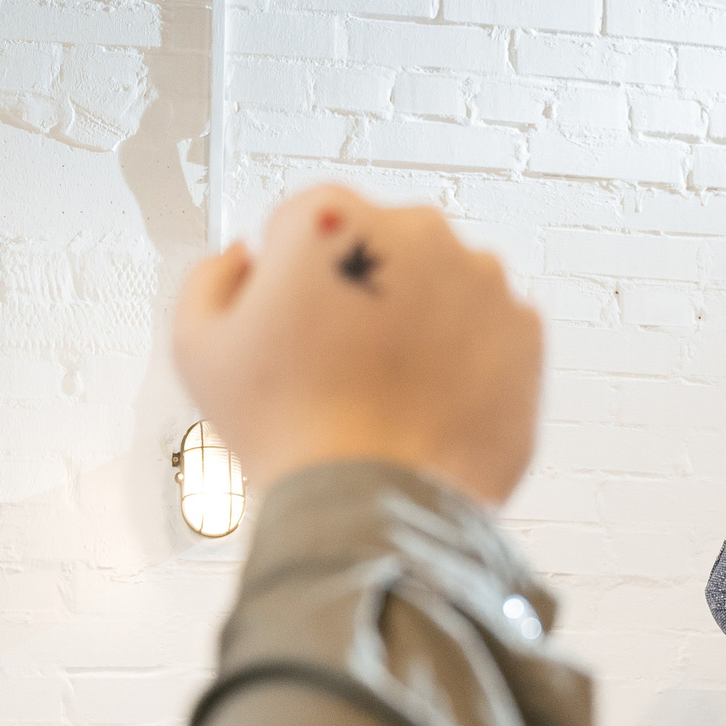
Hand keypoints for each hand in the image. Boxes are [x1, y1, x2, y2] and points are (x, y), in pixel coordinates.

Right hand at [173, 184, 543, 506]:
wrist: (374, 507)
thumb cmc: (286, 431)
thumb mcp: (199, 348)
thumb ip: (212, 278)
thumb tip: (246, 258)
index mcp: (332, 218)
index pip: (308, 225)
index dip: (293, 282)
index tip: (297, 329)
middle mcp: (416, 230)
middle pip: (382, 248)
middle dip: (365, 291)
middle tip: (342, 368)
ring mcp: (481, 278)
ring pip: (443, 286)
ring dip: (422, 322)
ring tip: (391, 394)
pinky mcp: (527, 331)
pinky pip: (490, 334)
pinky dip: (469, 361)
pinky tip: (432, 407)